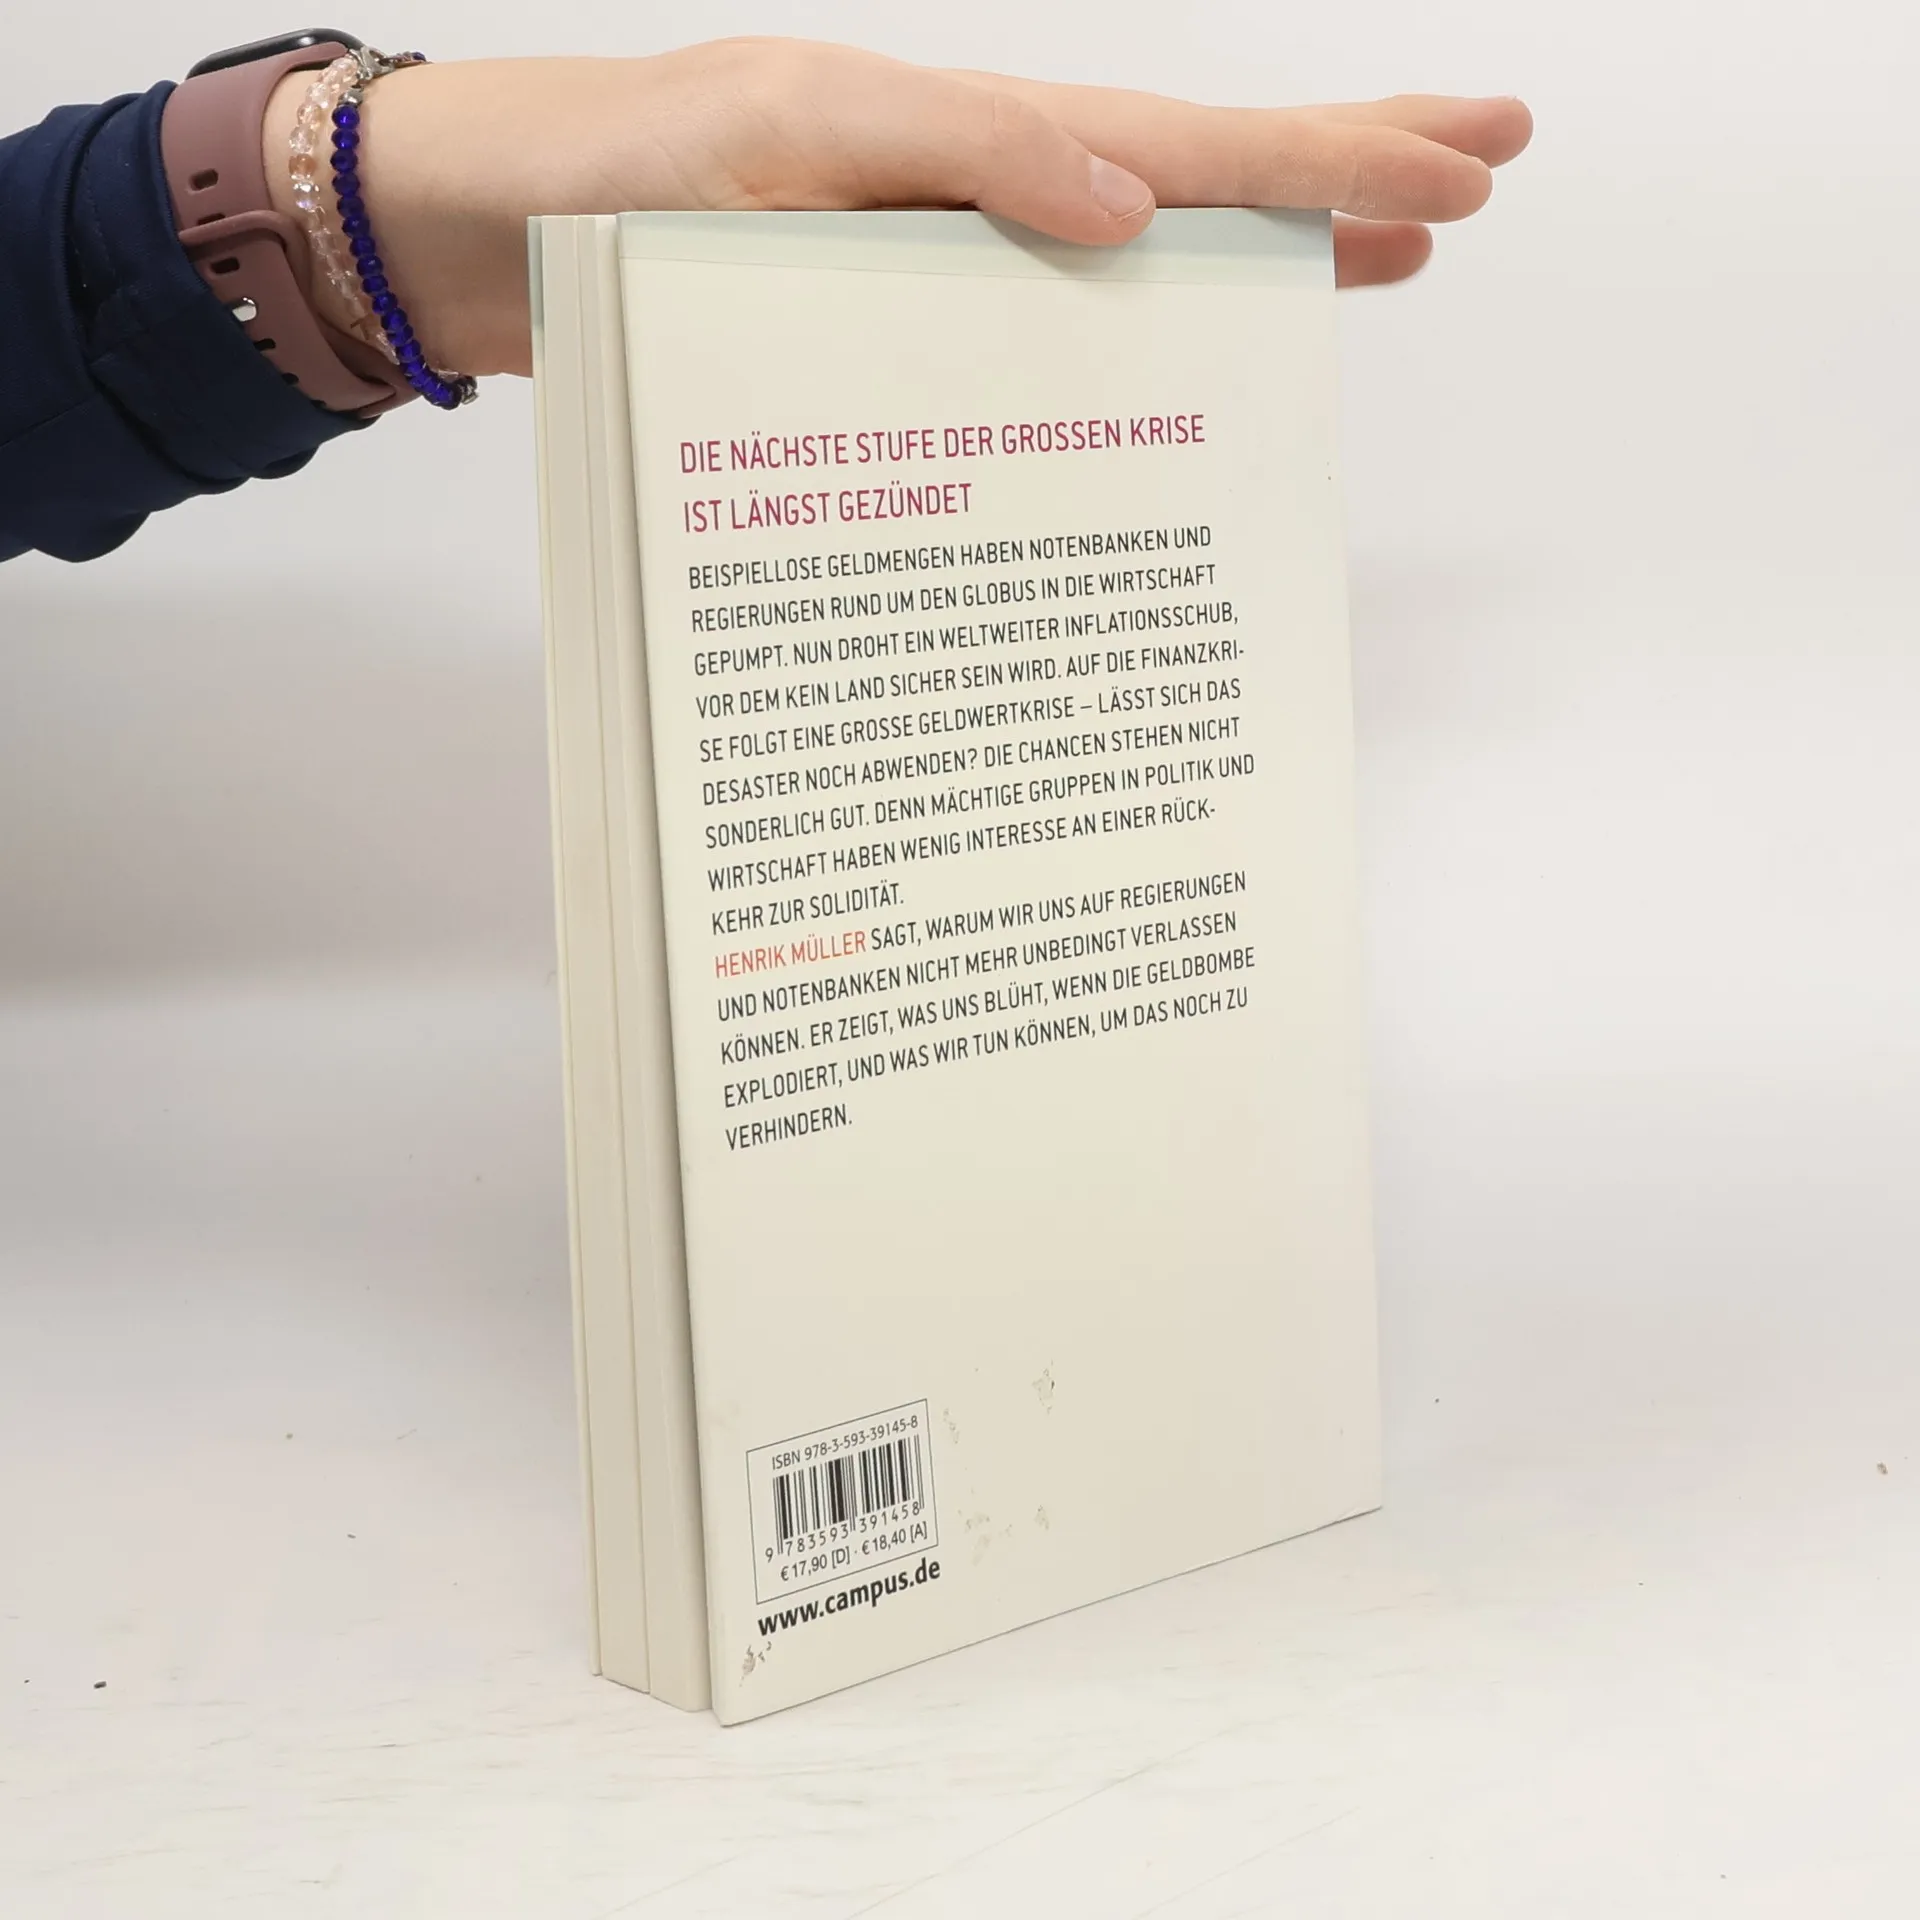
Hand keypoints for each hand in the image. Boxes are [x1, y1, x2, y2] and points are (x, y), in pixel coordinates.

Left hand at [265, 38, 1532, 378]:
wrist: (511, 240)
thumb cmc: (635, 177)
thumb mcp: (800, 135)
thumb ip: (968, 154)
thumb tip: (1142, 210)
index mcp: (985, 142)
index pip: (1200, 145)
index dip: (1335, 159)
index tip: (1465, 167)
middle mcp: (991, 208)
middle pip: (1202, 188)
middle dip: (1346, 178)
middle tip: (1485, 178)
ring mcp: (955, 281)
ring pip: (1145, 270)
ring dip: (1266, 266)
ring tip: (1390, 261)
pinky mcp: (905, 353)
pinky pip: (1050, 352)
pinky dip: (1135, 362)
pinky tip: (1185, 378)